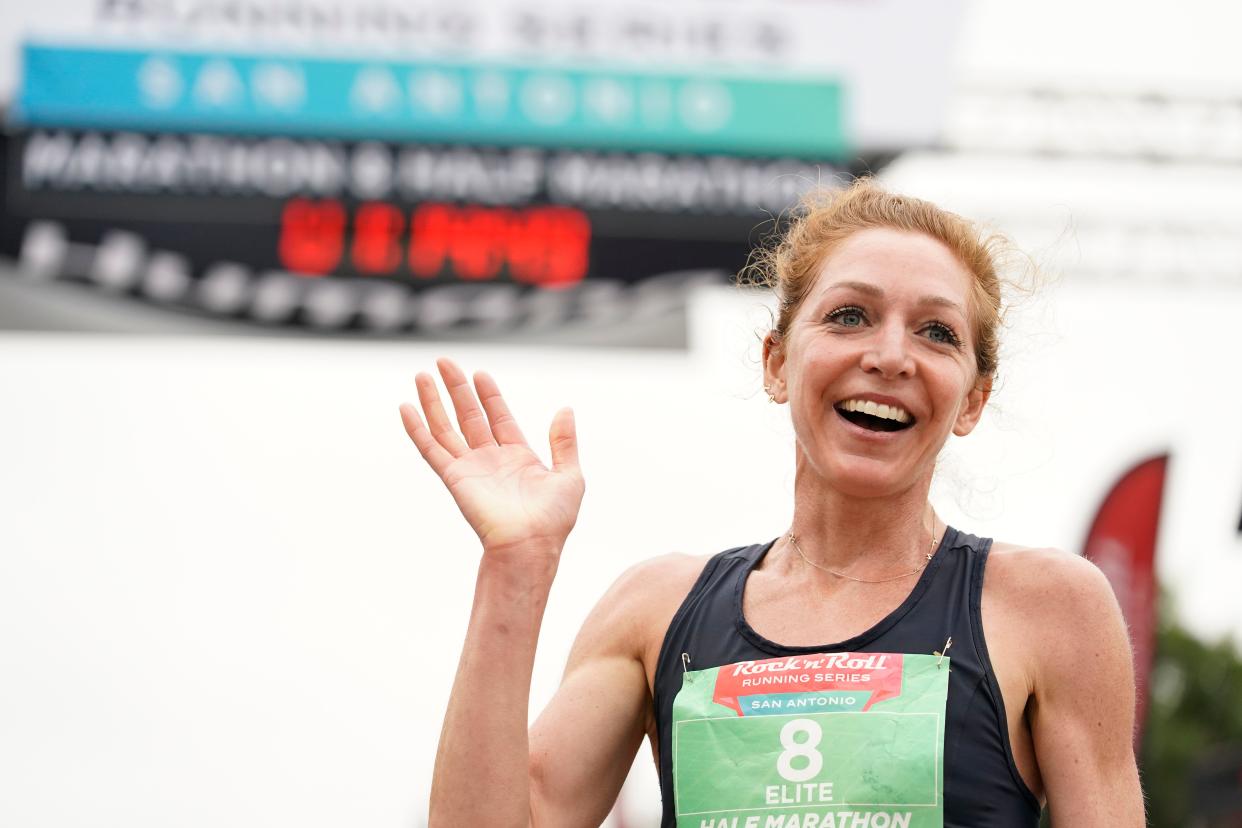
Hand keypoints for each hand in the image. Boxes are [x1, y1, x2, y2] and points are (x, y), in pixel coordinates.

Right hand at [399, 359, 583, 557]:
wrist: (530, 546)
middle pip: (469, 416)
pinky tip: (406, 407)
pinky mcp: (454, 478)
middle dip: (456, 389)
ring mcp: (470, 468)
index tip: (479, 373)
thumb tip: (566, 409)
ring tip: (422, 375)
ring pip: (446, 427)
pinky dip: (418, 428)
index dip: (489, 395)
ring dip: (433, 401)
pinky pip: (431, 449)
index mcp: (518, 458)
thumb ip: (564, 442)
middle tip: (444, 361)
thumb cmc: (553, 520)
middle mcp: (490, 460)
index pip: (499, 417)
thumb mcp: (569, 475)